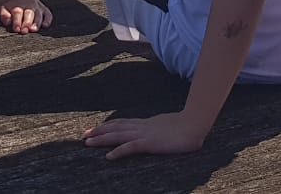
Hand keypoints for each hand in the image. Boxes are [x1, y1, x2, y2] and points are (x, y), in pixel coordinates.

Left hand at [0, 0, 51, 33]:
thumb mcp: (5, 8)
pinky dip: (48, 20)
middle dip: (27, 23)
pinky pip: (48, 14)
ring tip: (34, 30)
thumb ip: (4, 14)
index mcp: (18, 6)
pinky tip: (45, 25)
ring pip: (38, 15)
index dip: (17, 22)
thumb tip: (8, 22)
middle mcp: (29, 6)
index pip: (18, 13)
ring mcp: (38, 8)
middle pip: (29, 14)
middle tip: (24, 31)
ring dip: (36, 22)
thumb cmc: (13, 6)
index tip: (17, 29)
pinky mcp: (45, 10)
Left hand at [82, 111, 208, 159]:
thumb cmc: (189, 126)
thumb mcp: (172, 126)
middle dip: (99, 131)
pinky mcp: (150, 143)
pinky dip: (118, 151)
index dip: (110, 125)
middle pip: (117, 127)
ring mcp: (145, 134)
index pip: (124, 123)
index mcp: (148, 124)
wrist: (196, 123)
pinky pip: (130, 147)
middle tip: (84, 134)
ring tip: (87, 142)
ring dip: (102, 139)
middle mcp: (143, 127)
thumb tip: (163, 132)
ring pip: (118, 135)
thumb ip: (164, 129)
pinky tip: (108, 157)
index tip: (97, 127)